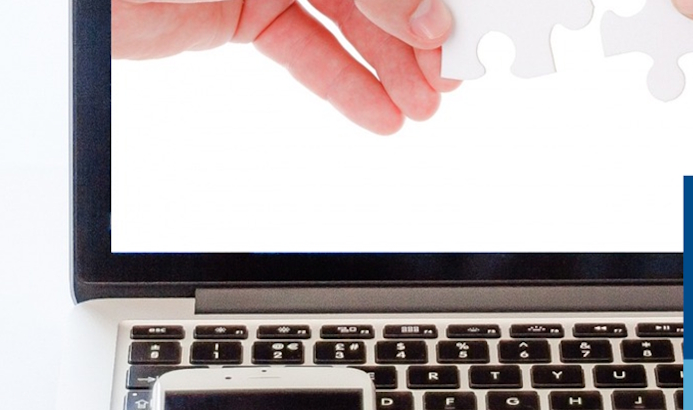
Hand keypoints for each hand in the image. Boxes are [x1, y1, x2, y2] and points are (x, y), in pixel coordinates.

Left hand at [113, 0, 461, 134]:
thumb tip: (418, 14)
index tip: (442, 30)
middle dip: (414, 33)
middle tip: (448, 79)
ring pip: (346, 21)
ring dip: (389, 66)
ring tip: (424, 109)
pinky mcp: (244, 12)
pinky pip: (303, 49)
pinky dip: (341, 82)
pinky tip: (381, 114)